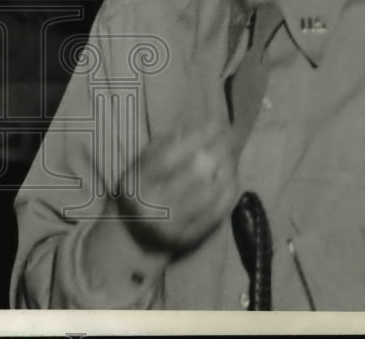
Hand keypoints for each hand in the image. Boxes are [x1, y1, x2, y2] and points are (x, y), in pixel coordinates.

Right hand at [114, 121, 238, 255]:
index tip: (214, 124)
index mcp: (135, 185)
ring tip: (231, 156)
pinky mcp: (187, 239)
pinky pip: (215, 213)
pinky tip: (232, 179)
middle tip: (229, 138)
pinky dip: (228, 194)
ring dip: (225, 172)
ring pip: (209, 194)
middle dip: (216, 152)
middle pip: (193, 175)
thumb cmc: (139, 189)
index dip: (194, 139)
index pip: (169, 157)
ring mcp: (171, 226)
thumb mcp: (140, 165)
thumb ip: (161, 146)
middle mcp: (151, 207)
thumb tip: (193, 130)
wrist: (132, 236)